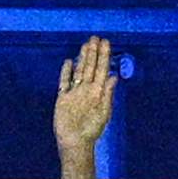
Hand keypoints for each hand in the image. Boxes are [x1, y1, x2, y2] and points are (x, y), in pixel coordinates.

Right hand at [50, 36, 117, 175]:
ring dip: (82, 58)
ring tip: (85, 44)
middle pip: (91, 67)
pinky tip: (68, 62)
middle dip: (93, 52)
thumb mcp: (104, 110)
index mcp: (98, 92)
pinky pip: (64, 82)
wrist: (75, 141)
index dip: (104, 55)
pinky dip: (66, 72)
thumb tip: (114, 77)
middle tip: (95, 37)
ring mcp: (75, 93)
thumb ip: (108, 93)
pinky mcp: (63, 98)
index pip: (102, 69)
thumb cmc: (91, 130)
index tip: (106, 42)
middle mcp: (87, 89)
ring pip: (79, 71)